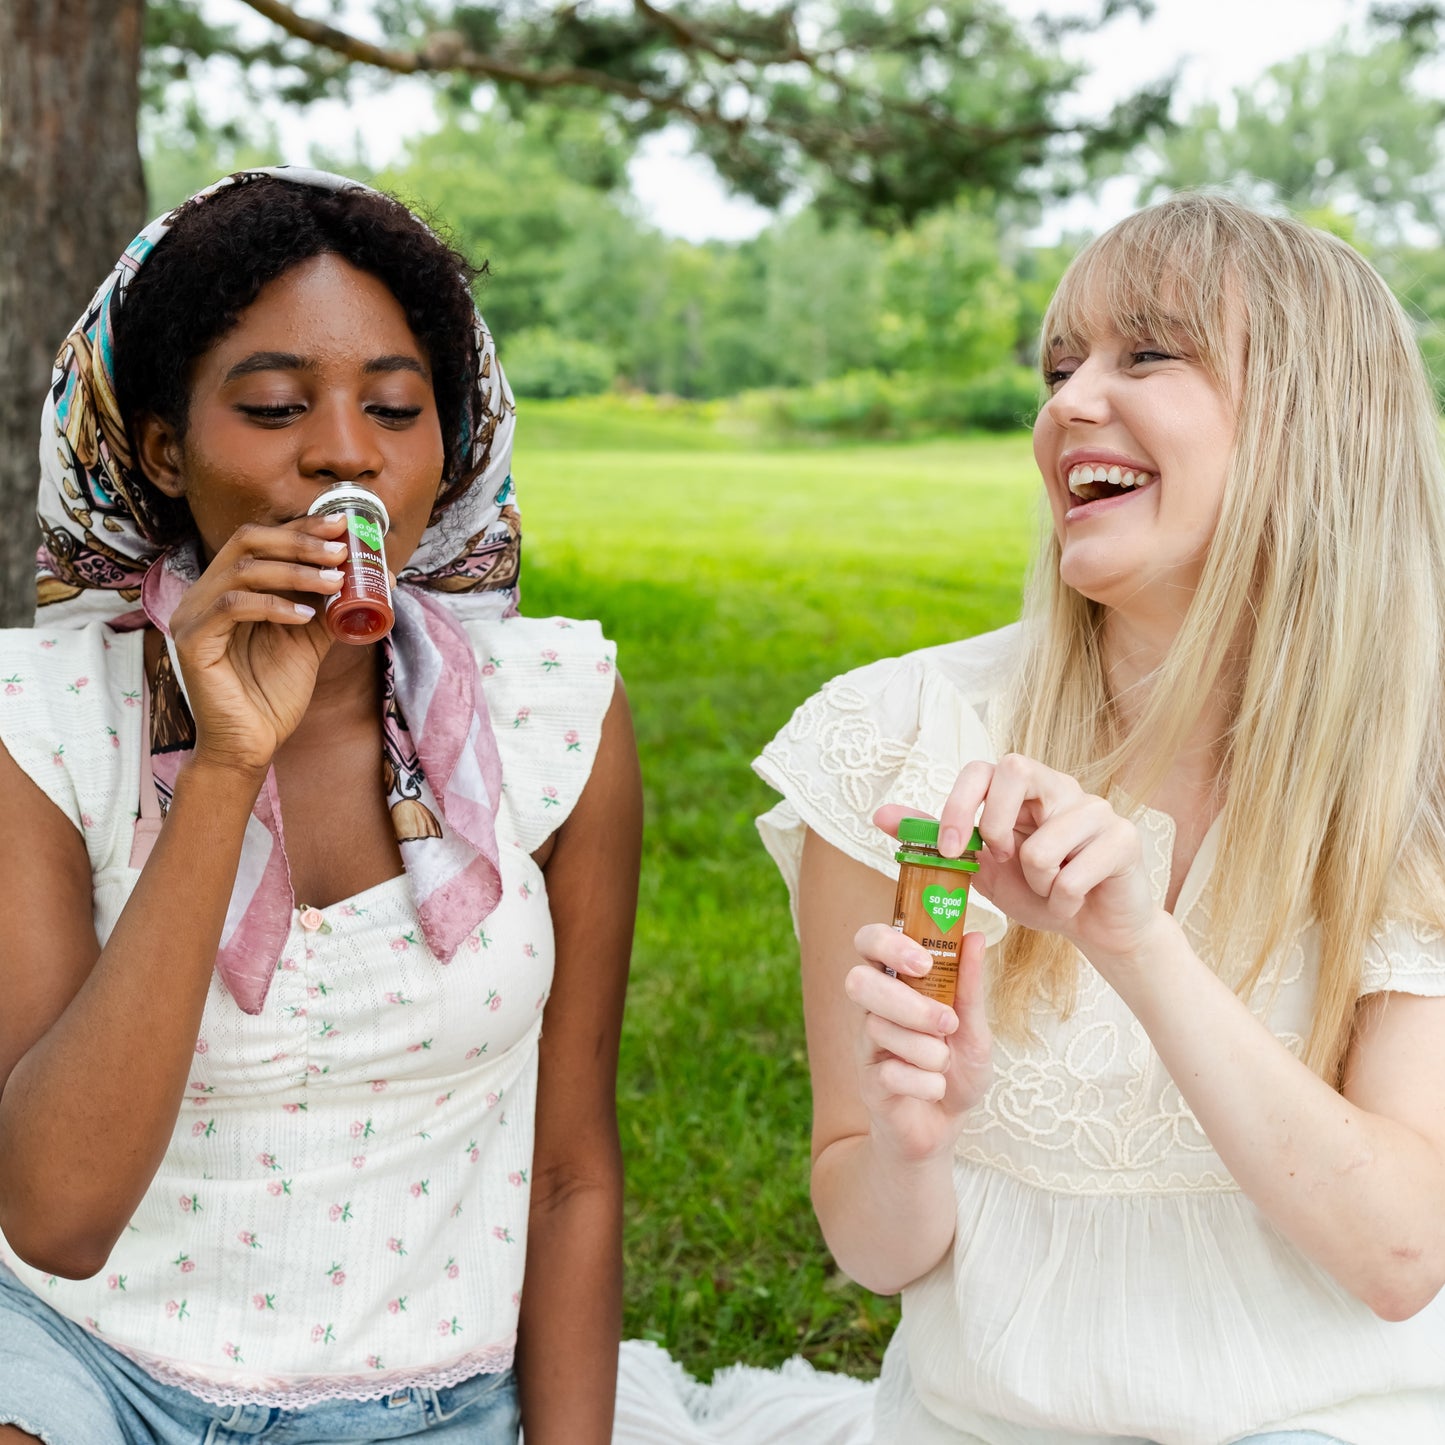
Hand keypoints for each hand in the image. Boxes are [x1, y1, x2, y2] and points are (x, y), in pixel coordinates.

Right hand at [167, 514, 348, 776]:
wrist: (249, 745)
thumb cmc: (273, 693)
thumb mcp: (309, 639)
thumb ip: (330, 605)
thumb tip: (376, 576)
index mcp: (228, 587)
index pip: (260, 540)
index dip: (300, 527)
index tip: (342, 524)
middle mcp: (204, 593)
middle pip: (247, 542)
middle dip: (300, 540)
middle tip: (342, 550)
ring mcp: (193, 615)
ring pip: (243, 571)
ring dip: (295, 571)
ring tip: (335, 582)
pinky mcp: (192, 642)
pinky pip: (232, 607)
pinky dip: (273, 605)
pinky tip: (306, 616)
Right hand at [845, 927, 991, 1163]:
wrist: (946, 1127)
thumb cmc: (956, 1070)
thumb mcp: (974, 1027)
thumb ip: (969, 986)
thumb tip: (973, 936)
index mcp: (896, 983)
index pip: (869, 942)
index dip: (887, 942)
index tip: (924, 962)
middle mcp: (873, 1009)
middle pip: (859, 981)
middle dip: (907, 1002)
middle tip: (946, 1021)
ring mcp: (866, 1046)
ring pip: (879, 1028)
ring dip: (929, 1051)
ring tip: (945, 1063)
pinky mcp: (868, 1083)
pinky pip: (891, 1073)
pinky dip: (926, 1083)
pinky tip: (935, 1089)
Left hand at [928, 753, 1160, 971]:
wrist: (1094, 928)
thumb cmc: (1038, 891)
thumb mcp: (978, 865)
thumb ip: (936, 838)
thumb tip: (881, 814)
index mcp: (1024, 789)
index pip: (982, 768)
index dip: (959, 805)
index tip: (950, 849)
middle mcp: (1061, 786)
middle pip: (1015, 768)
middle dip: (996, 825)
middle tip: (1005, 861)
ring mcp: (1097, 808)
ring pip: (1041, 845)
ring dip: (1037, 884)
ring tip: (1051, 888)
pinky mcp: (1125, 838)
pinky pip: (1073, 877)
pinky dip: (1063, 903)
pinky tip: (1075, 902)